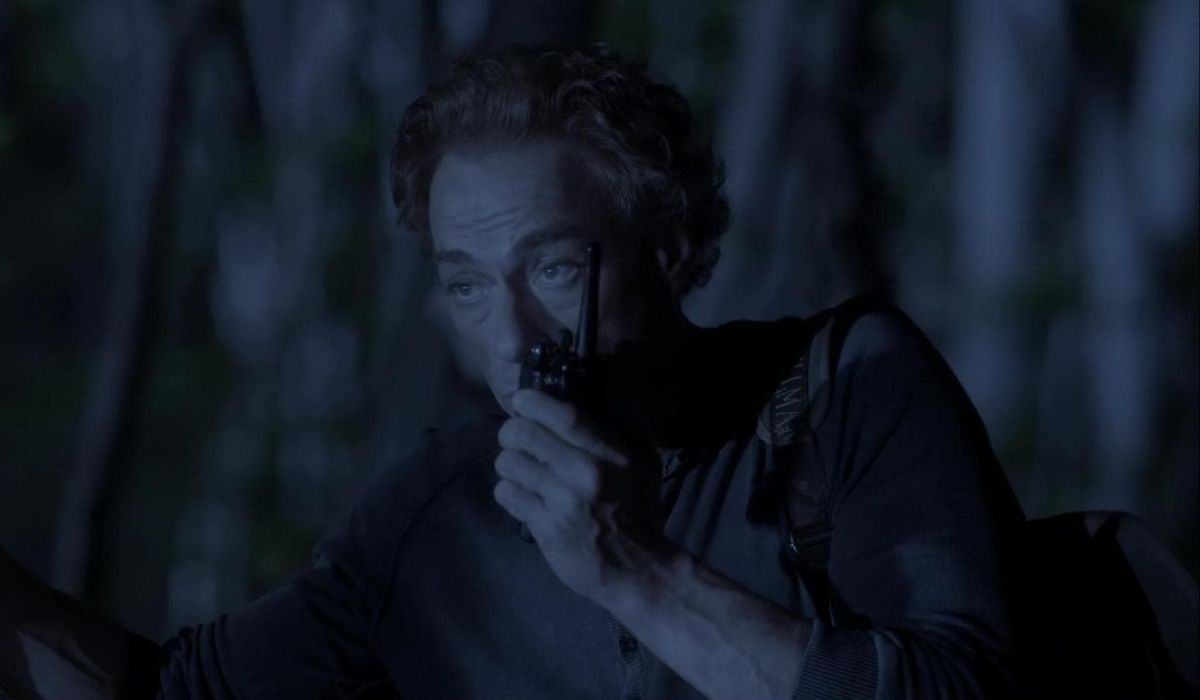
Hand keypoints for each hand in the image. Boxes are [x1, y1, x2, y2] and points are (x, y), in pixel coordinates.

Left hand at [493, 388, 665, 602]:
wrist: (638, 568)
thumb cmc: (638, 508)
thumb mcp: (643, 461)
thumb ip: (620, 427)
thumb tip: (591, 392)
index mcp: (611, 454)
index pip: (565, 416)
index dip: (534, 402)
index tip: (522, 400)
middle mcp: (586, 475)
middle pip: (525, 434)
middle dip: (511, 431)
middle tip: (515, 437)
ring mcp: (563, 503)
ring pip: (509, 464)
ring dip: (509, 463)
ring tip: (522, 470)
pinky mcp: (545, 528)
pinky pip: (507, 494)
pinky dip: (510, 491)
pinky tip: (524, 496)